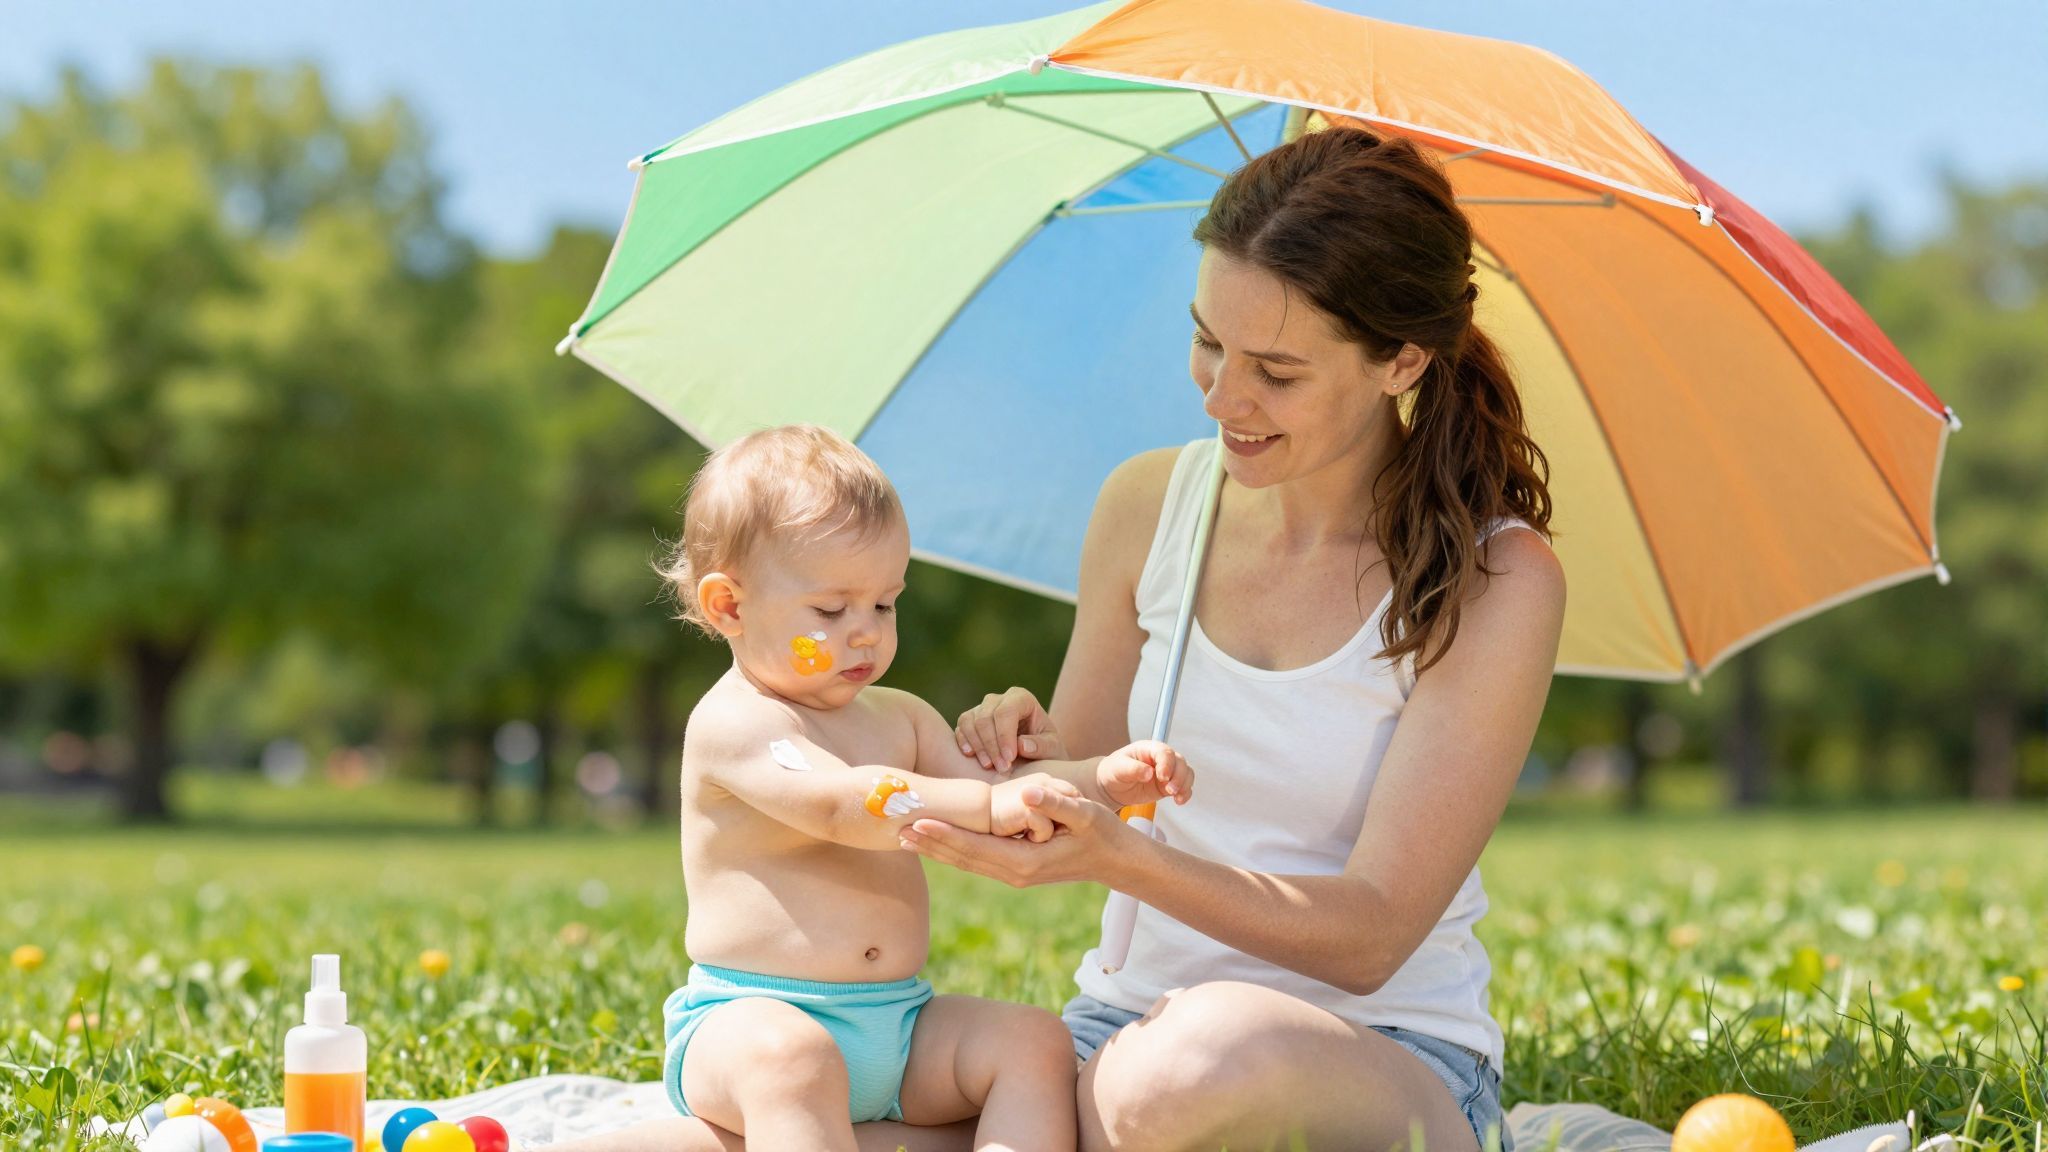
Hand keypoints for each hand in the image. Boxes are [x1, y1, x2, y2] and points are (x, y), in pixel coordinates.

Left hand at [903, 785, 1133, 887]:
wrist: (1118, 862)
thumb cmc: (1105, 834)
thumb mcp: (1086, 815)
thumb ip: (1058, 805)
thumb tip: (1030, 794)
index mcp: (1025, 862)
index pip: (975, 847)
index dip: (944, 834)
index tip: (916, 822)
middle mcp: (1013, 872)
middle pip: (961, 858)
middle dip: (928, 843)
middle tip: (893, 828)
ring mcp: (1014, 873)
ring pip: (965, 861)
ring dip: (935, 848)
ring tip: (904, 836)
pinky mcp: (1016, 868)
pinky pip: (976, 860)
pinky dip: (953, 849)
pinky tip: (936, 841)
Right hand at [956, 686, 1066, 772]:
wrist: (1034, 755)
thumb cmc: (1046, 749)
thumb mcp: (1052, 749)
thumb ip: (1041, 746)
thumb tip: (1021, 745)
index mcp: (1022, 698)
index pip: (1007, 711)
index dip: (1005, 735)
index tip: (1010, 759)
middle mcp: (1000, 699)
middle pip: (986, 716)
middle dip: (992, 745)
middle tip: (1002, 768)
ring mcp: (983, 708)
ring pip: (970, 721)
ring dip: (978, 746)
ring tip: (989, 766)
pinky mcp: (970, 720)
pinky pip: (961, 727)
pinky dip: (964, 742)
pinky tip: (971, 756)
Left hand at [1097, 740, 1192, 808]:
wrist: (1112, 787)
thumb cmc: (1114, 771)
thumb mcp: (1119, 768)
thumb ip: (1133, 768)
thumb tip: (1149, 772)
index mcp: (1149, 749)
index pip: (1165, 752)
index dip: (1167, 764)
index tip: (1162, 777)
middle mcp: (1161, 759)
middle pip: (1179, 762)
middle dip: (1178, 776)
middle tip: (1169, 789)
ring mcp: (1167, 772)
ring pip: (1185, 773)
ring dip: (1184, 785)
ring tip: (1175, 796)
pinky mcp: (1168, 785)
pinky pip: (1184, 787)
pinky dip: (1185, 793)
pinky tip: (1179, 800)